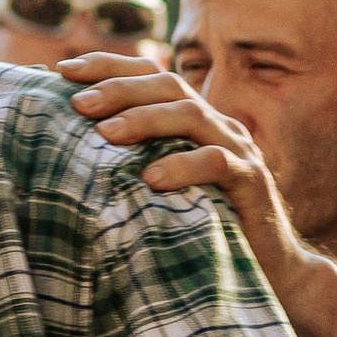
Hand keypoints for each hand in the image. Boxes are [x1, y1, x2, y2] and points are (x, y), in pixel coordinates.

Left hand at [62, 54, 313, 299]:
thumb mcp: (165, 190)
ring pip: (192, 115)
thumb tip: (68, 151)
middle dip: (120, 88)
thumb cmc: (207, 229)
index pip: (152, 76)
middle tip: (79, 104)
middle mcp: (218, 126)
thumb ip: (134, 164)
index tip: (63, 71)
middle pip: (169, 85)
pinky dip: (183, 166)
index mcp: (195, 122)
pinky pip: (218, 162)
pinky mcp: (252, 182)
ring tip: (106, 134)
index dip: (109, 66)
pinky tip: (151, 179)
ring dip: (146, 119)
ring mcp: (239, 151)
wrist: (273, 270)